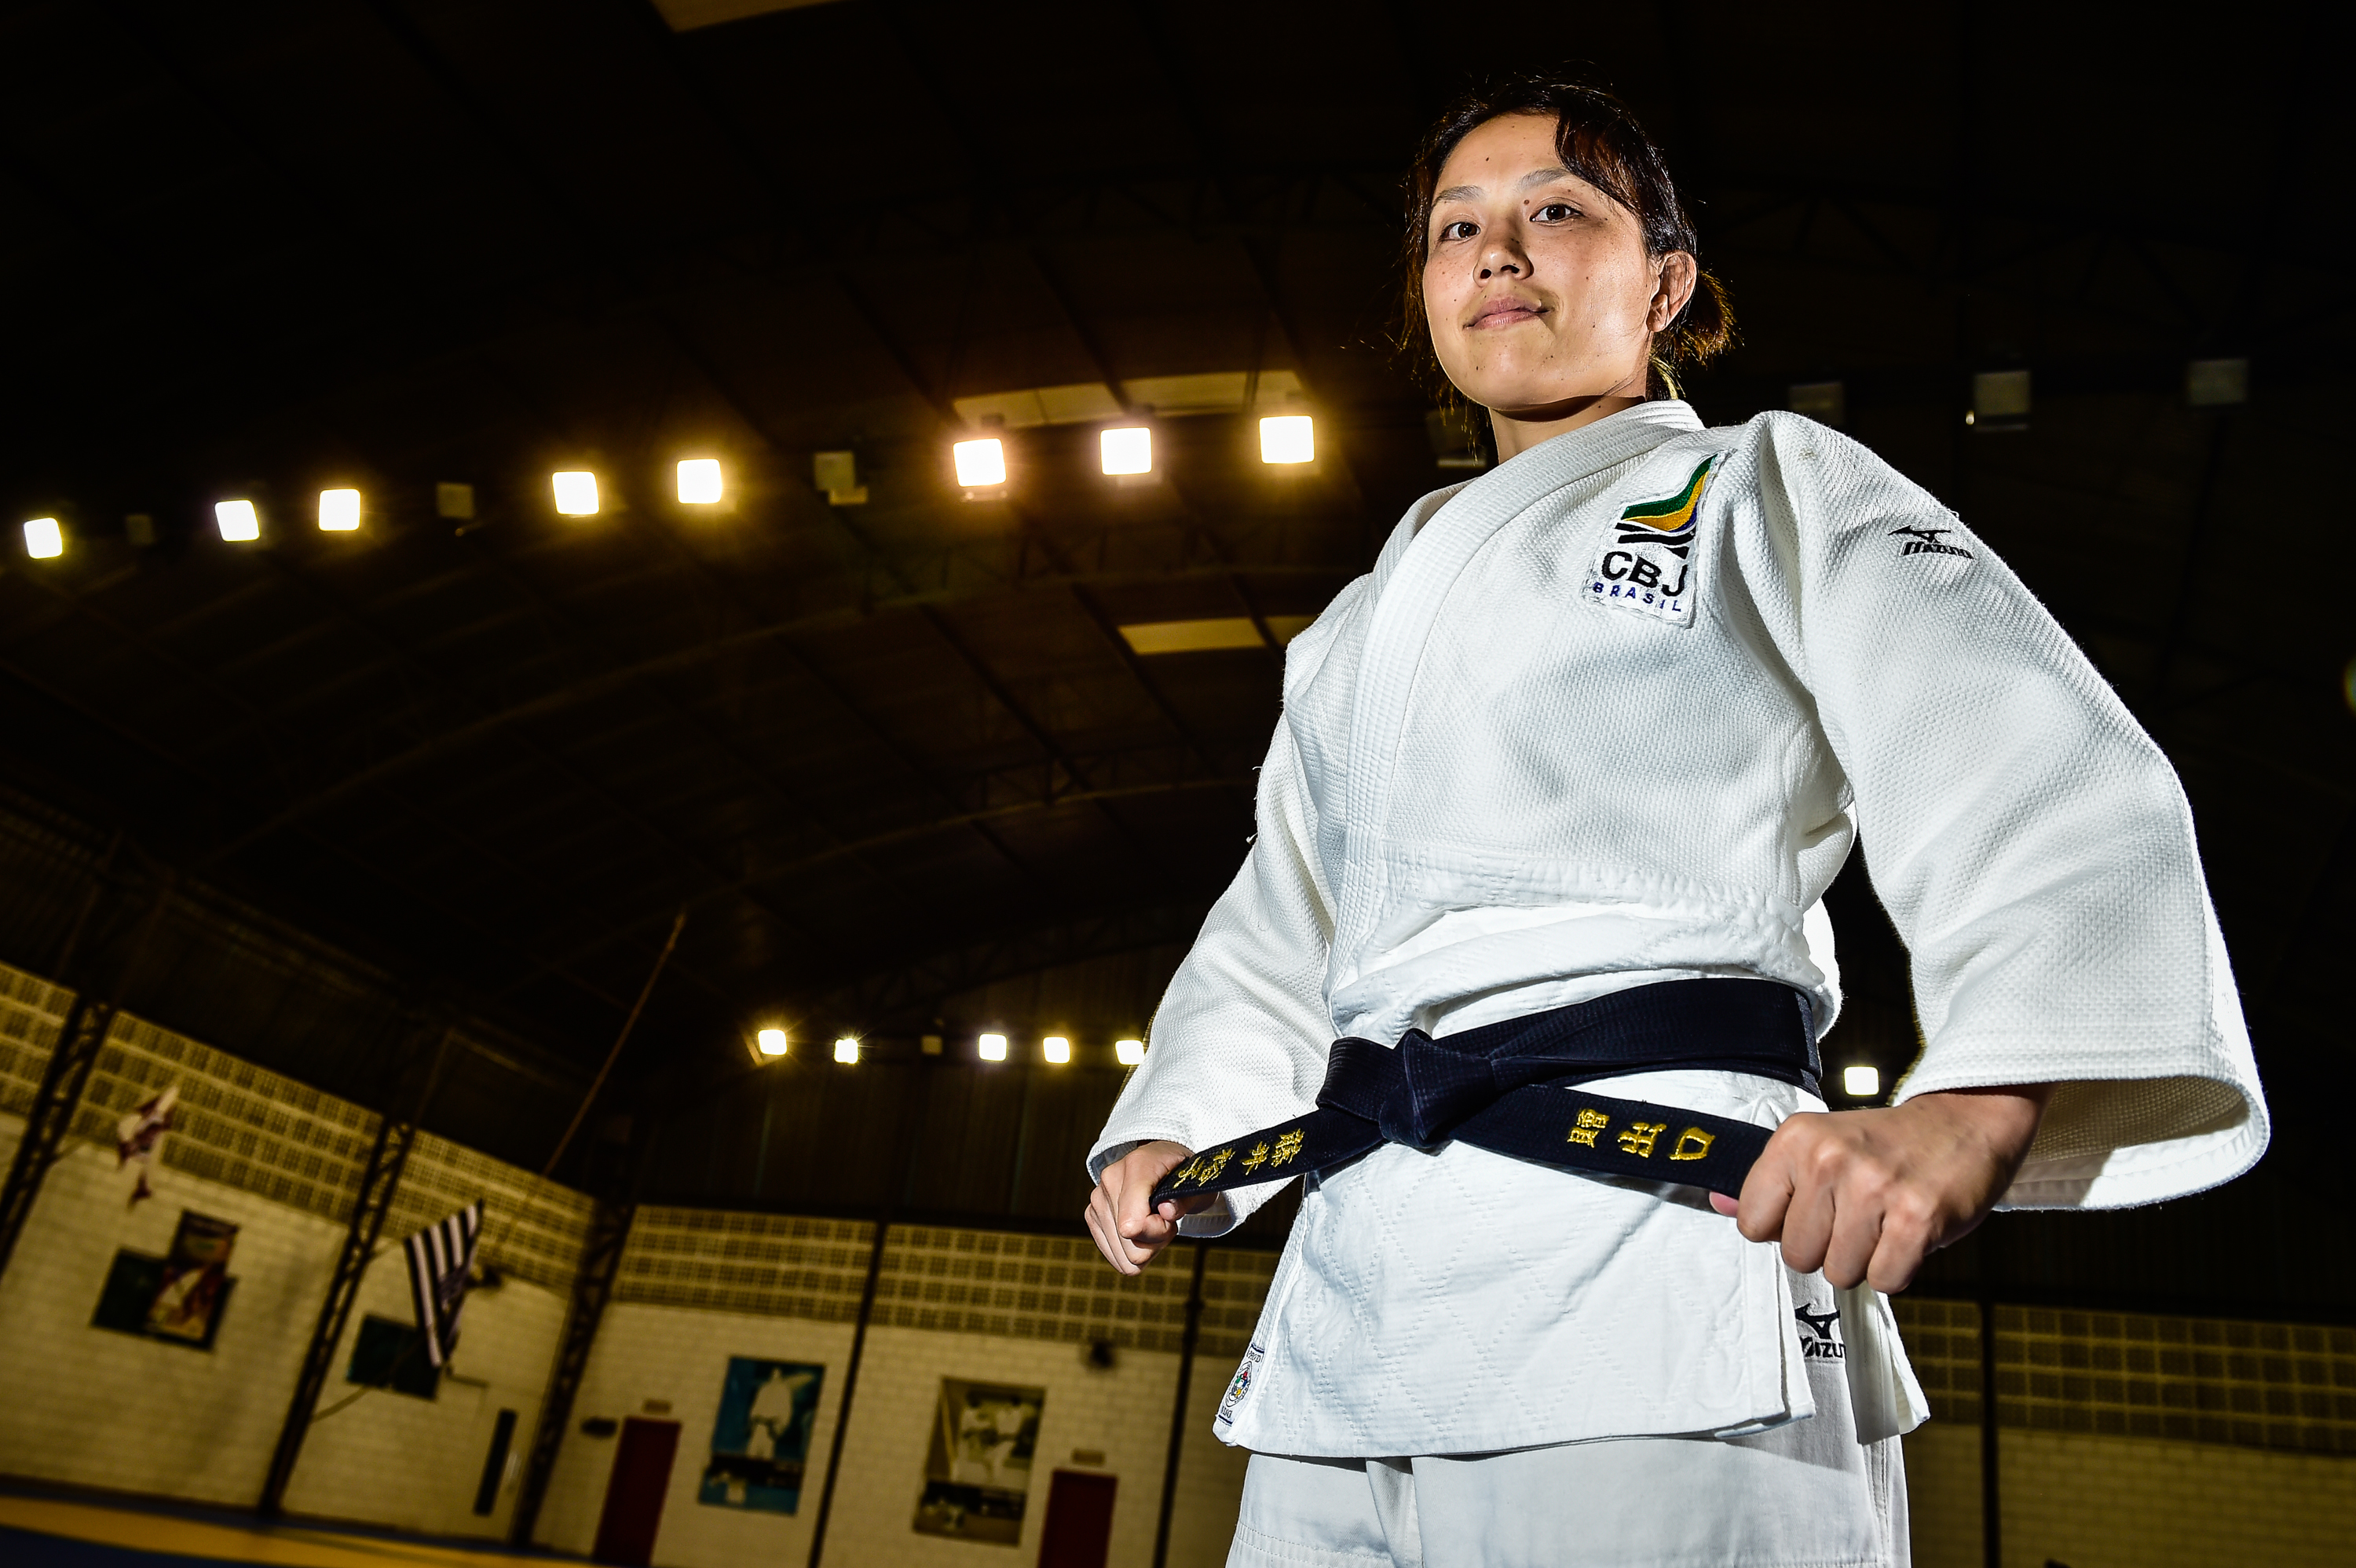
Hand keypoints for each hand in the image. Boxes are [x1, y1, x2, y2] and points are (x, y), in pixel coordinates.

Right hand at [1084, 1140, 1215, 1274]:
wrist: (1162, 1162)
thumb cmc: (1182, 1174)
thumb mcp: (1196, 1184)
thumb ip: (1184, 1199)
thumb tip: (1167, 1211)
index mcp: (1137, 1166)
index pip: (1132, 1223)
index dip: (1158, 1231)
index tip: (1170, 1219)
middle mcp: (1110, 1181)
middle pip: (1130, 1247)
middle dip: (1155, 1242)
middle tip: (1164, 1220)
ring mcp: (1097, 1199)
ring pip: (1122, 1257)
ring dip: (1144, 1246)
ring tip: (1153, 1222)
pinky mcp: (1091, 1215)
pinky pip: (1114, 1256)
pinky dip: (1132, 1249)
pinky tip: (1141, 1229)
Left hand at [1709, 1085, 2050, 1292]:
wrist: (1963, 1122)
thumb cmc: (1884, 1144)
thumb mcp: (1819, 1145)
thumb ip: (1769, 1181)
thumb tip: (1719, 1203)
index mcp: (1796, 1138)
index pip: (1752, 1223)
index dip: (1782, 1229)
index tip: (1812, 1212)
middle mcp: (1829, 1160)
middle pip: (1797, 1256)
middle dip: (1827, 1249)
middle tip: (1856, 1218)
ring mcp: (1874, 1189)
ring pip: (1840, 1273)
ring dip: (1864, 1261)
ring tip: (1883, 1223)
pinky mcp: (1918, 1218)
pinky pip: (1885, 1281)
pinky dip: (1897, 1269)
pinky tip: (1907, 1234)